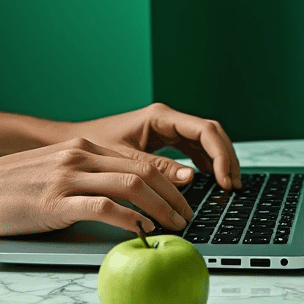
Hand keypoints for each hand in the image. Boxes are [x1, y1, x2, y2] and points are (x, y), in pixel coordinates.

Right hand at [0, 137, 194, 238]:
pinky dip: (130, 219)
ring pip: (131, 185)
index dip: (169, 178)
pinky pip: (105, 207)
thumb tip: (124, 199)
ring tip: (174, 228)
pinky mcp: (56, 202)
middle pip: (144, 171)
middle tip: (187, 218)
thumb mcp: (54, 171)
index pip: (139, 159)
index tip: (187, 196)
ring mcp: (68, 177)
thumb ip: (87, 177)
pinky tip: (142, 232)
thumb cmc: (9, 188)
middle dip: (173, 196)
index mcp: (82, 147)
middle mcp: (79, 156)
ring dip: (160, 208)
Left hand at [70, 103, 241, 190]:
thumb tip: (192, 178)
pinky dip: (206, 164)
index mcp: (160, 117)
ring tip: (228, 187)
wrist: (70, 144)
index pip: (205, 130)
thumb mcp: (125, 161)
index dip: (221, 155)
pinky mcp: (164, 140)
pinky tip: (210, 182)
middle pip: (212, 134)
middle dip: (227, 159)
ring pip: (206, 141)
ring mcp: (168, 129)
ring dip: (220, 162)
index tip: (224, 180)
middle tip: (233, 186)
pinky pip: (194, 149)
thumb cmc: (90, 148)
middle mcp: (167, 120)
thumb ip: (157, 169)